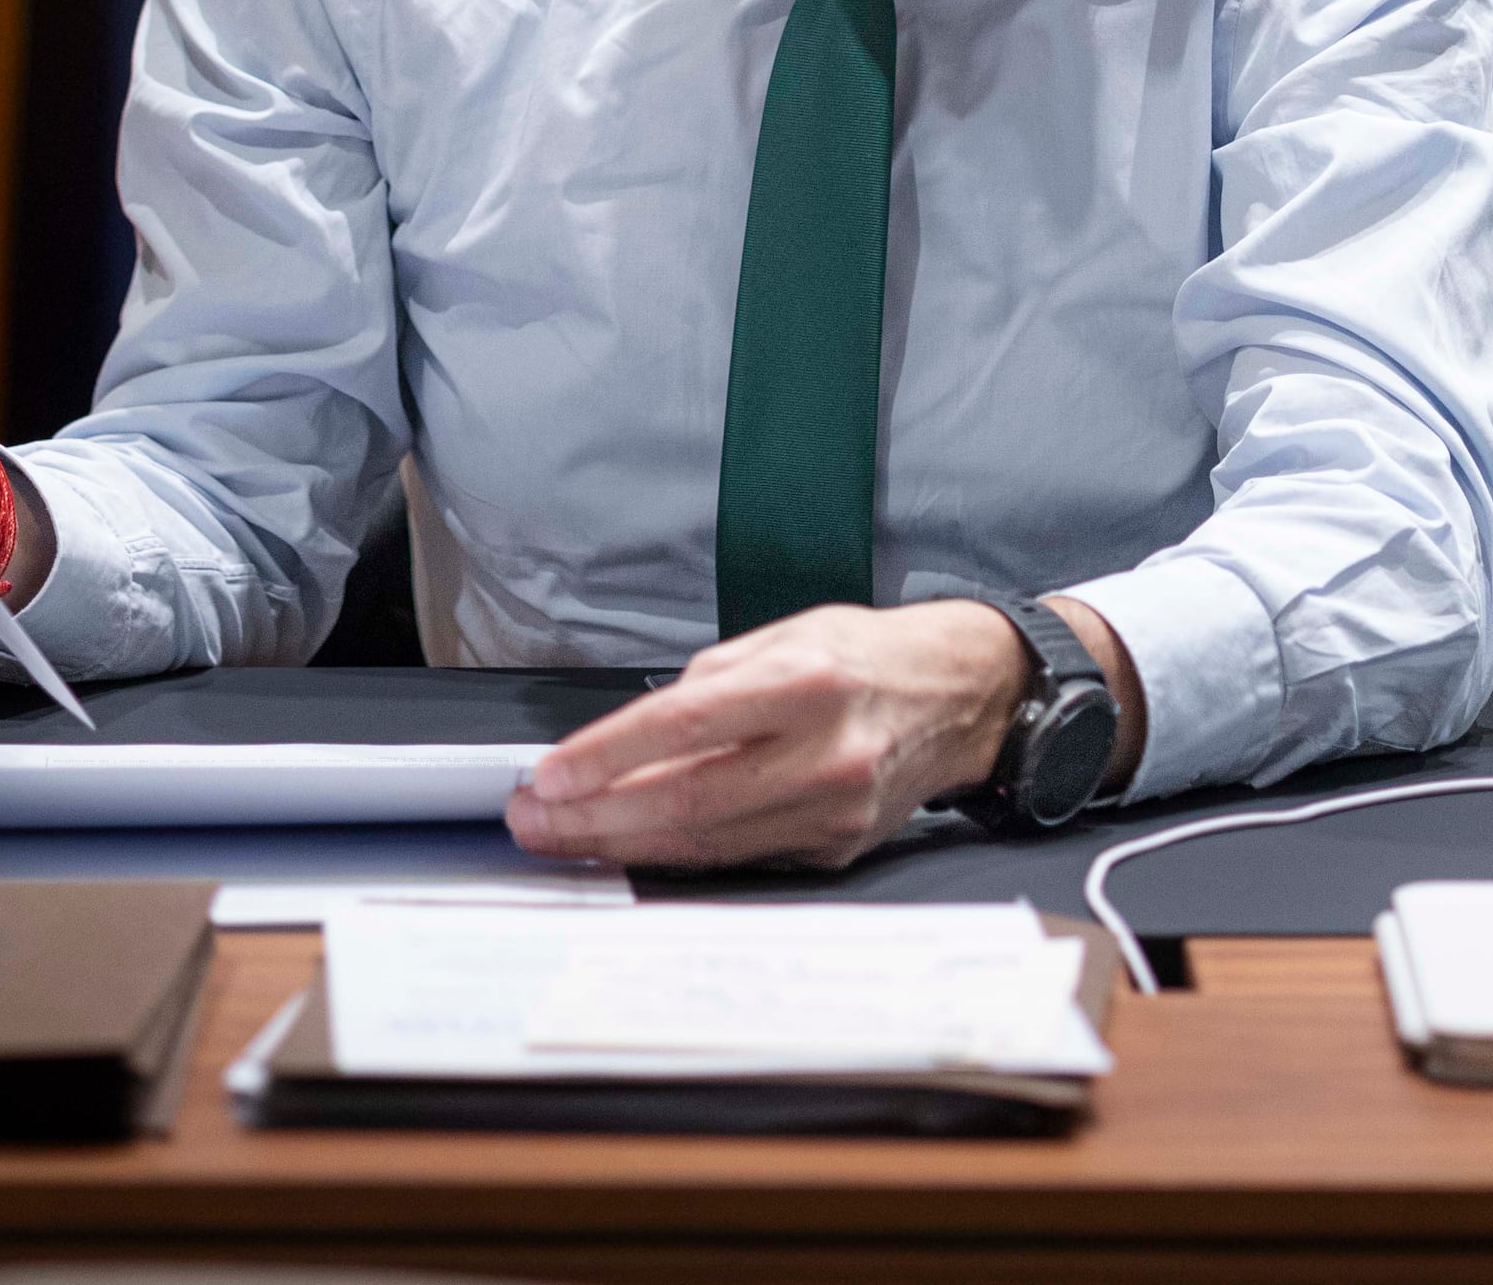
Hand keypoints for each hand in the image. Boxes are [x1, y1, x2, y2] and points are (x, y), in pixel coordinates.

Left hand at [504, 597, 1136, 869]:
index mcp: (805, 683)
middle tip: (533, 819)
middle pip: (685, 803)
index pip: (685, 725)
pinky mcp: (834, 849)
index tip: (550, 775)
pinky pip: (737, 858)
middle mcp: (823, 754)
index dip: (607, 756)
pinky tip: (628, 846)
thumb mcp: (786, 634)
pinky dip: (675, 855)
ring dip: (620, 845)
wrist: (959, 698)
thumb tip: (630, 737)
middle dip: (592, 818)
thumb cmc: (864, 658)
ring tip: (561, 836)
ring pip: (704, 843)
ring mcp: (832, 812)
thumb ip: (707, 682)